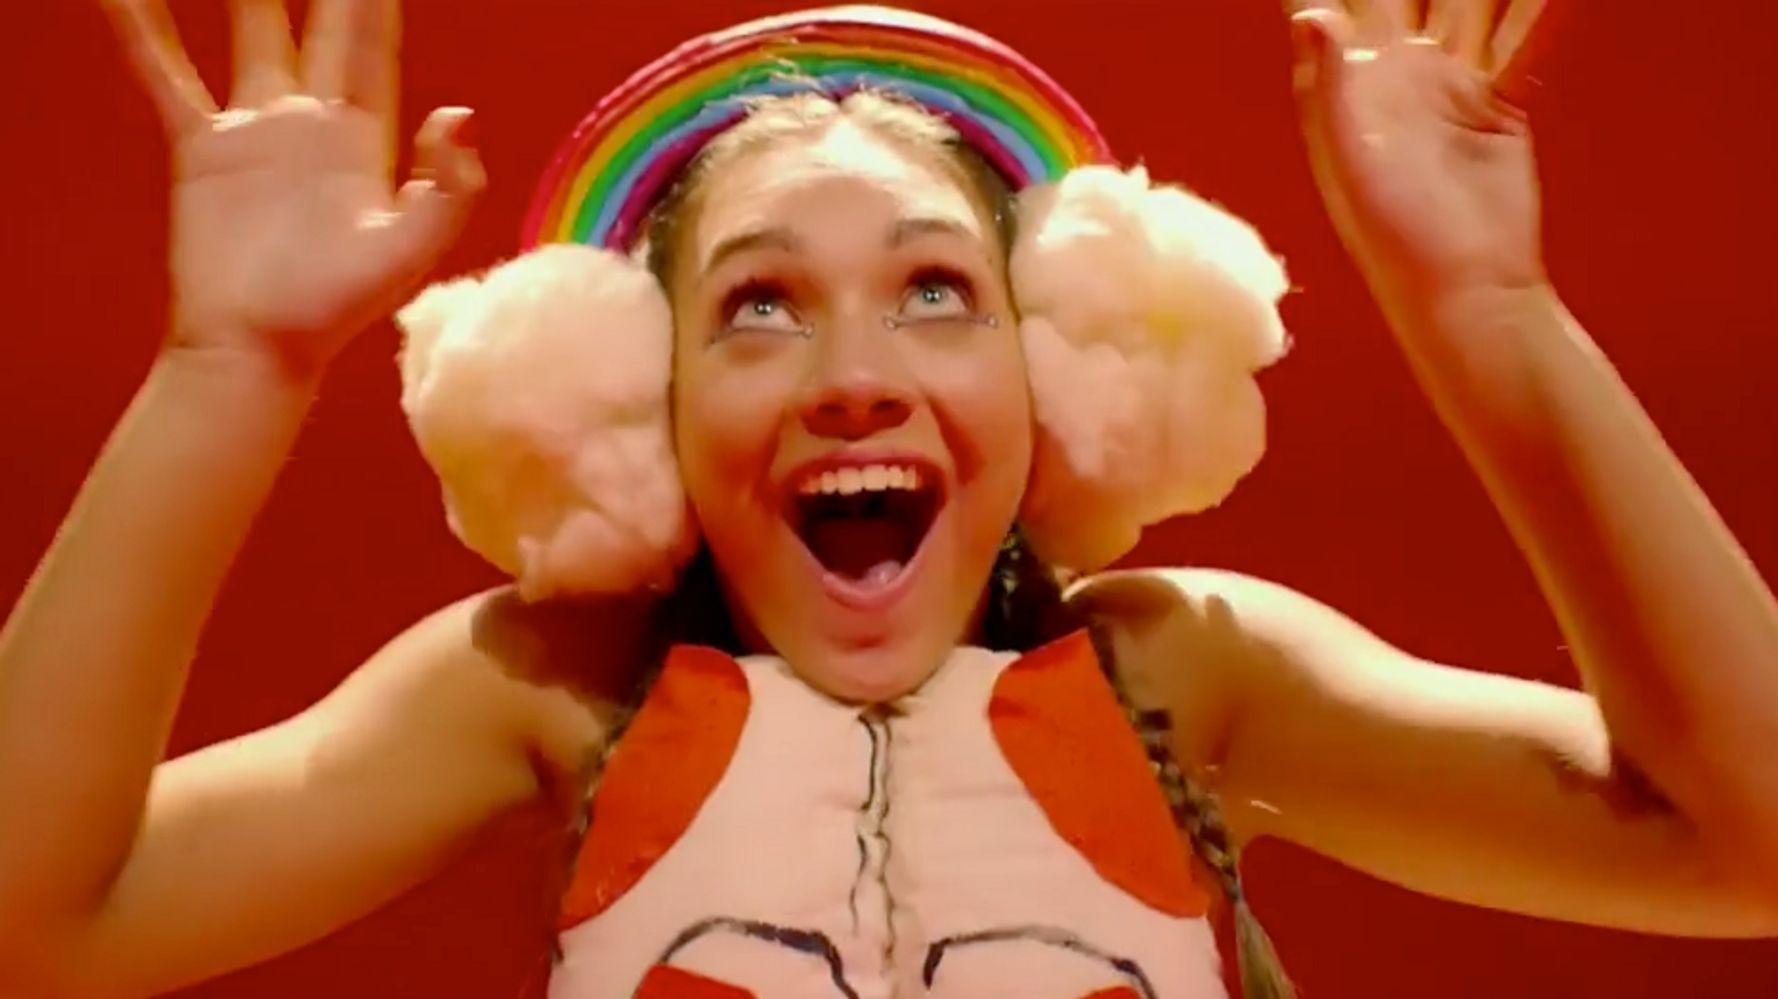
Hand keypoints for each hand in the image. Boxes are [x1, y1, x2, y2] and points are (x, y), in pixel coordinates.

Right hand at [102, 0, 483, 376]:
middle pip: (318, 26)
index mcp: (366, 139)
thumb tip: (461, 111)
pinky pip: (167, 75)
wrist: (259, 345)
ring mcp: (256, 130)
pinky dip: (143, 30)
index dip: (374, 1)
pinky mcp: (202, 147)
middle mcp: (313, 122)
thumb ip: (449, 186)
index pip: (372, 48)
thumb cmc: (336, 308)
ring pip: (250, 34)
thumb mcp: (410, 249)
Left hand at [1287, 0, 1549, 309]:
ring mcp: (1448, 82)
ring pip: (1468, 1)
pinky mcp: (1498, 100)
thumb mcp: (1347, 156)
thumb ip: (1329, 82)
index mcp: (1343, 82)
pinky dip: (1546, 7)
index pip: (1329, 3)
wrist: (1464, 284)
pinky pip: (1526, 40)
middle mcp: (1393, 71)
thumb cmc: (1391, 233)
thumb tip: (1307, 14)